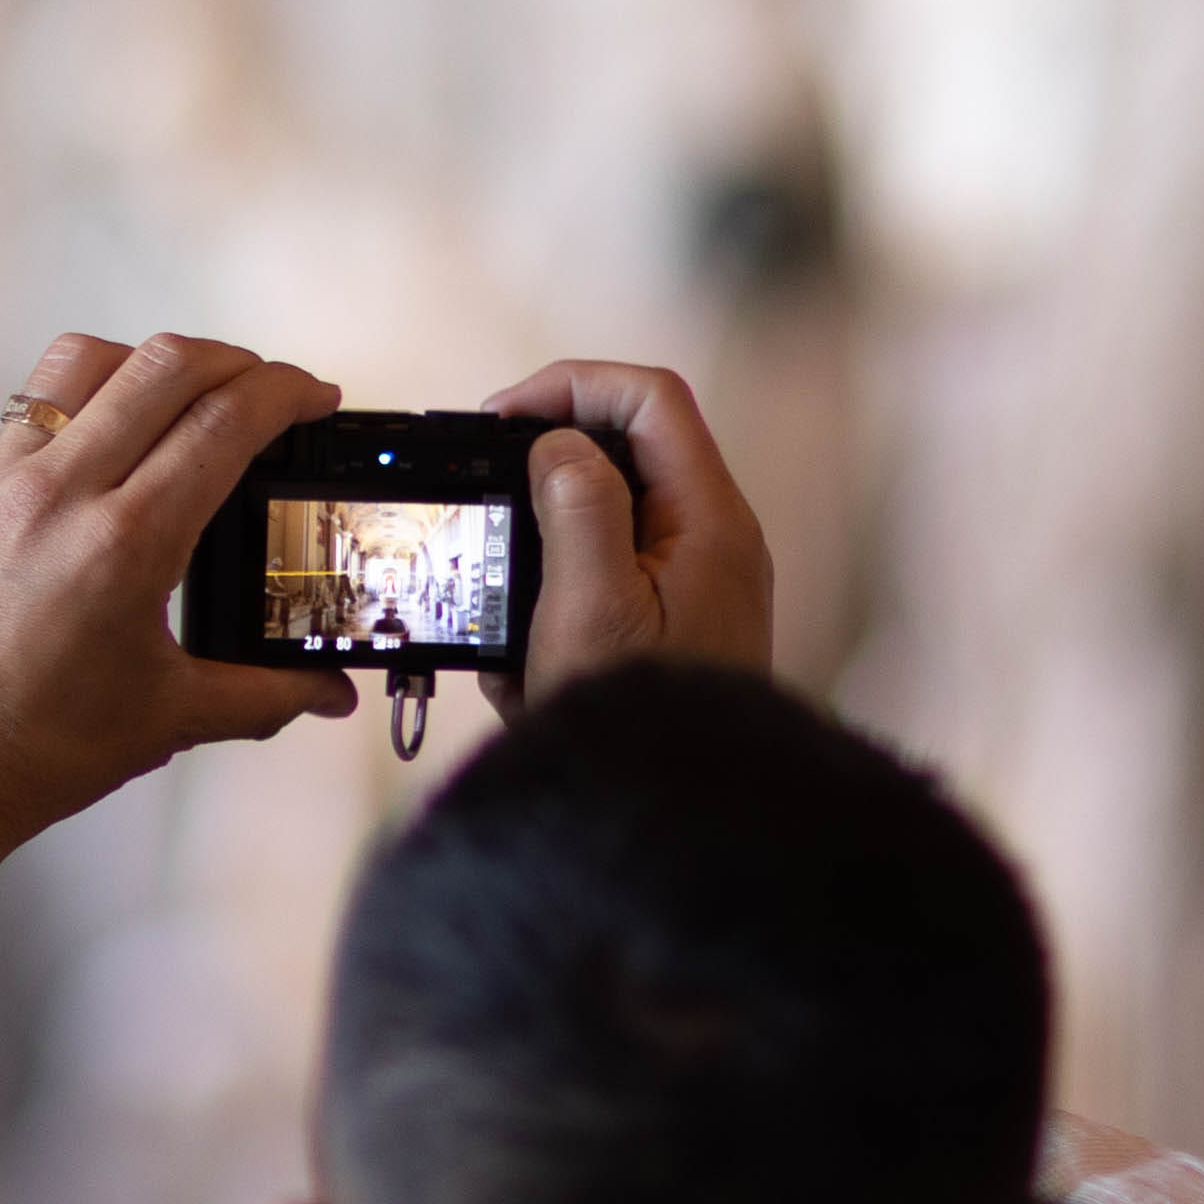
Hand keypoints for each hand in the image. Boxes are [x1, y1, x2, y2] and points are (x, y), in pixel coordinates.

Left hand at [0, 332, 360, 860]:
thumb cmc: (22, 751)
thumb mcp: (166, 719)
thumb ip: (263, 694)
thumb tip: (326, 691)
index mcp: (124, 543)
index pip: (224, 419)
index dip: (286, 392)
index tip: (313, 399)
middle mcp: (60, 493)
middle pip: (164, 363)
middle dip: (234, 361)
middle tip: (266, 391)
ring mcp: (4, 484)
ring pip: (87, 362)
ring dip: (152, 363)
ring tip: (186, 398)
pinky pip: (32, 405)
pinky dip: (87, 398)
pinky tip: (109, 443)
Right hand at [485, 358, 776, 692]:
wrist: (677, 817)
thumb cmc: (639, 722)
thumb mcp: (590, 606)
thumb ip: (577, 507)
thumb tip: (559, 445)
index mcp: (709, 519)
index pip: (650, 398)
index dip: (573, 386)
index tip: (504, 418)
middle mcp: (716, 538)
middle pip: (634, 444)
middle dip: (551, 457)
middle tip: (487, 483)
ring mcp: (700, 579)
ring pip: (616, 508)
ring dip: (547, 529)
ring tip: (500, 583)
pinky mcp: (676, 619)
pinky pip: (610, 570)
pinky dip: (559, 586)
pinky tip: (524, 646)